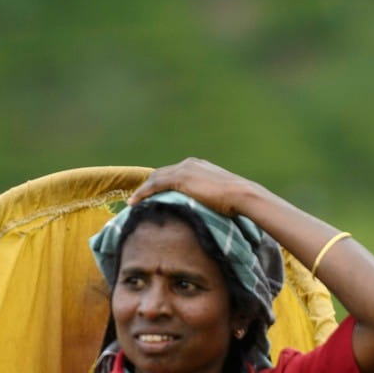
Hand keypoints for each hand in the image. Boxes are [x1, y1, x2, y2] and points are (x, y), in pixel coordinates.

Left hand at [131, 157, 261, 217]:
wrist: (241, 195)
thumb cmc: (235, 200)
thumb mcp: (218, 195)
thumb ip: (207, 196)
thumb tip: (206, 208)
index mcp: (198, 165)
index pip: (172, 173)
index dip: (160, 183)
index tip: (151, 193)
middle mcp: (189, 163)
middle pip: (161, 173)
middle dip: (148, 185)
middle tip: (137, 197)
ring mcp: (184, 169)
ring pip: (155, 178)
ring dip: (142, 190)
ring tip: (132, 201)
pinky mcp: (180, 178)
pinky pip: (154, 185)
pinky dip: (142, 193)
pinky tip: (133, 202)